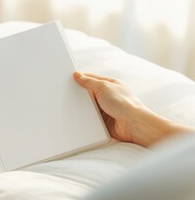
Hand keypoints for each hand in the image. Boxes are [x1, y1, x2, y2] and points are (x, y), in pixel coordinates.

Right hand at [73, 72, 193, 146]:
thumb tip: (78, 75)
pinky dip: (85, 118)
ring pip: (89, 106)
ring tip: (70, 105)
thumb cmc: (123, 103)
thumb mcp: (104, 87)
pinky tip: (77, 117)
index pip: (92, 79)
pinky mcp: (103, 121)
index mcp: (110, 84)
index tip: (69, 78)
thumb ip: (89, 81)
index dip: (81, 78)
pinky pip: (90, 118)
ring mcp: (106, 109)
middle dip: (80, 94)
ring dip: (82, 107)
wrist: (133, 125)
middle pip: (89, 93)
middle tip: (66, 92)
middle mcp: (108, 96)